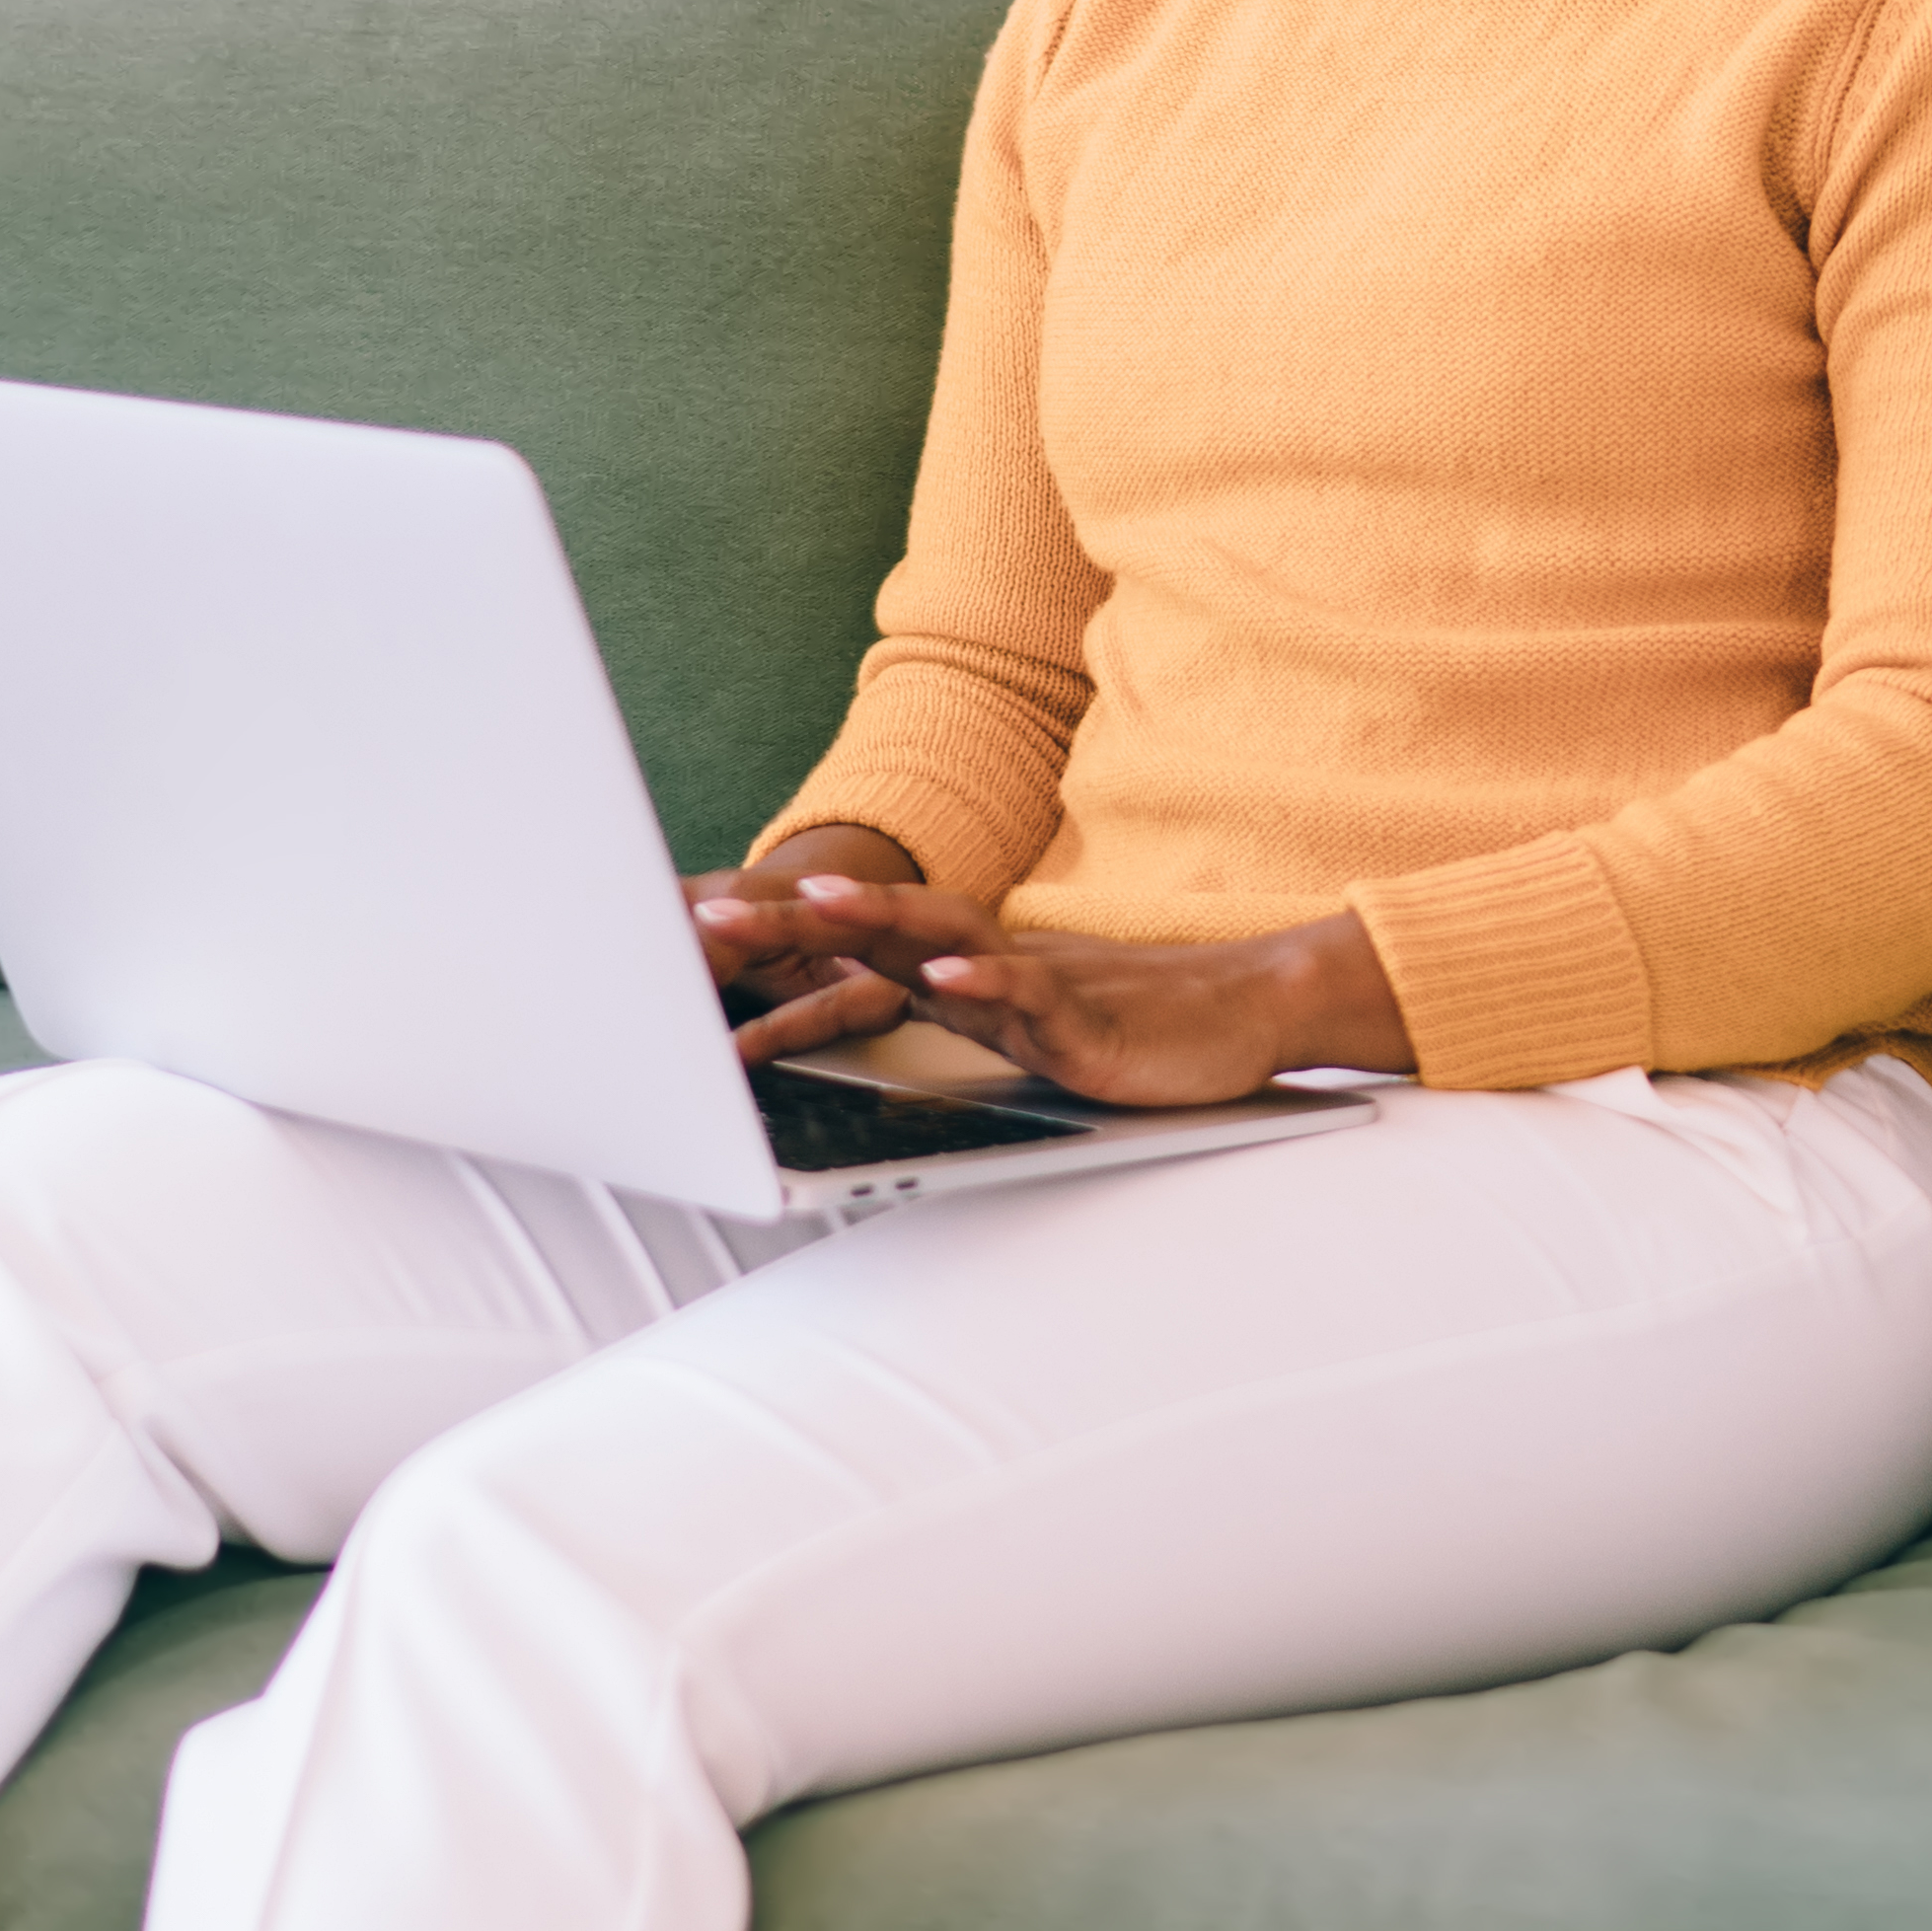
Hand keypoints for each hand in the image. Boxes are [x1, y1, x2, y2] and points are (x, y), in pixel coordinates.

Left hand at [695, 873, 1416, 1109]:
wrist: (1239, 1015)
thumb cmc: (1126, 1024)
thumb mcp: (1012, 1021)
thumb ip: (946, 1008)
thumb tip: (860, 1008)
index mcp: (958, 965)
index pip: (851, 940)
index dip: (774, 935)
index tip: (692, 936)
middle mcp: (982, 961)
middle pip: (872, 924)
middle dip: (787, 920)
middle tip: (706, 919)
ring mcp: (1031, 981)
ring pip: (940, 939)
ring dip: (876, 917)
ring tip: (816, 906)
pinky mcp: (1082, 1016)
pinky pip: (1028, 993)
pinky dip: (986, 981)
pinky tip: (948, 978)